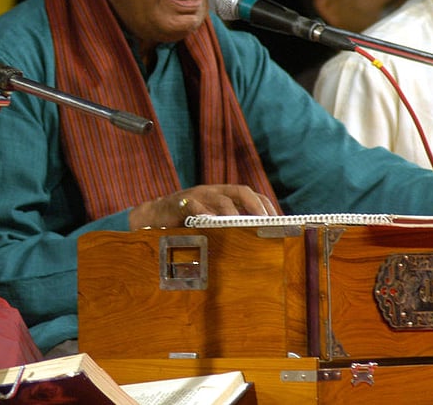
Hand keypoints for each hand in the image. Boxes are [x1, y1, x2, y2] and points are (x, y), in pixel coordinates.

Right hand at [128, 184, 278, 228]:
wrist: (154, 216)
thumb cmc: (187, 221)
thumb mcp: (210, 220)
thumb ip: (228, 225)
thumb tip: (255, 241)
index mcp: (222, 194)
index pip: (250, 194)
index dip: (265, 205)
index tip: (277, 220)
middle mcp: (212, 191)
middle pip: (240, 191)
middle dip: (255, 205)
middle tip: (264, 222)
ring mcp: (196, 195)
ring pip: (219, 198)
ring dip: (231, 211)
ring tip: (240, 224)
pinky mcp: (179, 203)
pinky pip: (193, 206)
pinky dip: (202, 213)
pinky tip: (209, 223)